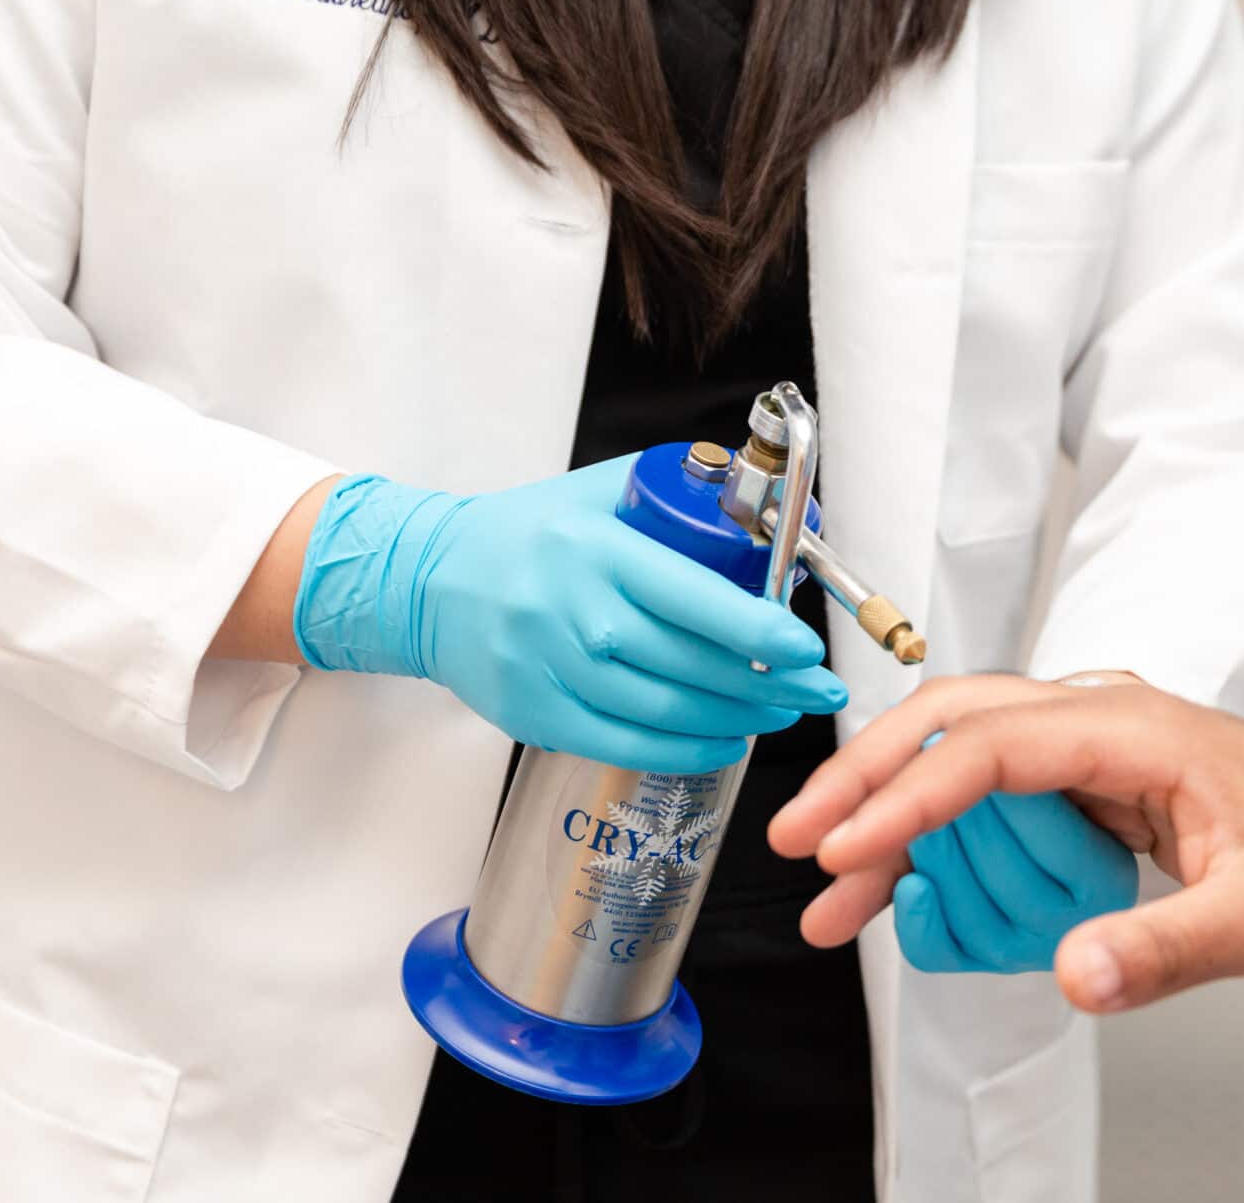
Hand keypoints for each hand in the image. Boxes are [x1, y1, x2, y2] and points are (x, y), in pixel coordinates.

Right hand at [294, 459, 845, 772]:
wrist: (426, 581)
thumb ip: (678, 498)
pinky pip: (626, 746)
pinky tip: (726, 738)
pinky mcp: (535, 715)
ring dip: (737, 718)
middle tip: (818, 688)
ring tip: (782, 710)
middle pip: (687, 664)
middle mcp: (572, 613)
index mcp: (595, 550)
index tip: (805, 646)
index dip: (758, 630)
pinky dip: (686, 750)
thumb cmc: (526, 532)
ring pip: (664, 712)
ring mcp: (549, 670)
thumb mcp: (599, 493)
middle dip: (767, 683)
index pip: (693, 599)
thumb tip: (767, 519)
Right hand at [771, 677, 1243, 1011]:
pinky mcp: (1099, 793)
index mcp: (1142, 728)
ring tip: (833, 900)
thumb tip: (1076, 974)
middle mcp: (1109, 723)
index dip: (911, 795)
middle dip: (869, 778)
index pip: (994, 742)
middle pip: (956, 723)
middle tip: (802, 844)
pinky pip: (998, 803)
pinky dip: (941, 844)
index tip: (853, 850)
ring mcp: (1100, 755)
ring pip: (965, 762)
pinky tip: (903, 897)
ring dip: (894, 820)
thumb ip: (1169, 948)